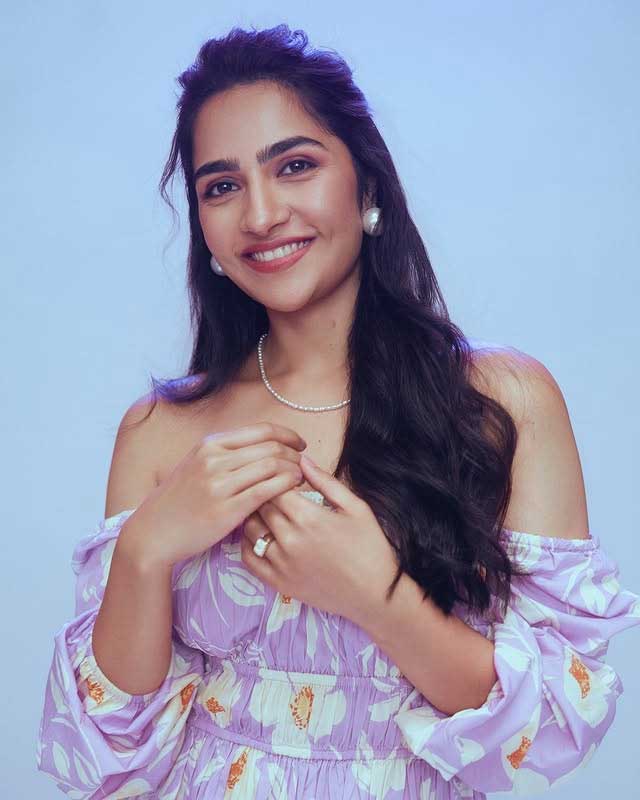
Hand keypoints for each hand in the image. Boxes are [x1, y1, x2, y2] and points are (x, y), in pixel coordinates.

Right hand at [120, 422, 306, 568]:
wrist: (153, 532)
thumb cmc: (179, 501)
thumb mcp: (196, 465)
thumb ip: (225, 454)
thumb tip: (262, 446)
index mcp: (210, 444)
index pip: (261, 430)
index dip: (287, 435)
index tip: (299, 445)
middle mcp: (215, 459)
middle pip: (271, 447)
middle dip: (294, 454)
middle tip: (304, 465)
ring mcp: (220, 484)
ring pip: (272, 466)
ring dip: (294, 470)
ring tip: (301, 478)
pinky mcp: (226, 509)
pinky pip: (266, 491)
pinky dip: (286, 486)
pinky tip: (293, 491)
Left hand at [240, 454, 400, 627]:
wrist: (375, 594)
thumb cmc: (370, 547)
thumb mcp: (355, 507)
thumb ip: (326, 481)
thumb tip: (302, 460)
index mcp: (309, 517)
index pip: (276, 485)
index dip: (279, 478)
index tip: (288, 479)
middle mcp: (290, 539)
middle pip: (262, 504)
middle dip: (267, 494)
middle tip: (277, 493)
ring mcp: (281, 563)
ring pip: (251, 528)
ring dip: (256, 516)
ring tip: (269, 513)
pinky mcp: (277, 582)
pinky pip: (248, 557)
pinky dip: (247, 542)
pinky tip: (260, 535)